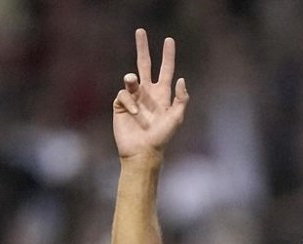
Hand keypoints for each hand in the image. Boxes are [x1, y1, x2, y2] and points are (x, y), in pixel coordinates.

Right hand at [112, 29, 189, 162]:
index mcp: (162, 95)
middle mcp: (147, 94)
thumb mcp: (176, 118)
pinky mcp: (121, 105)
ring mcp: (133, 98)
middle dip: (143, 49)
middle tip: (140, 32)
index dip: (167, 56)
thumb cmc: (161, 137)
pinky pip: (123, 94)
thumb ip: (181, 99)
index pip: (166, 70)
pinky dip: (129, 101)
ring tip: (133, 84)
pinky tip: (134, 113)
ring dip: (132, 80)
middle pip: (144, 65)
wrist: (142, 152)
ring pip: (131, 79)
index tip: (168, 40)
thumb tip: (181, 79)